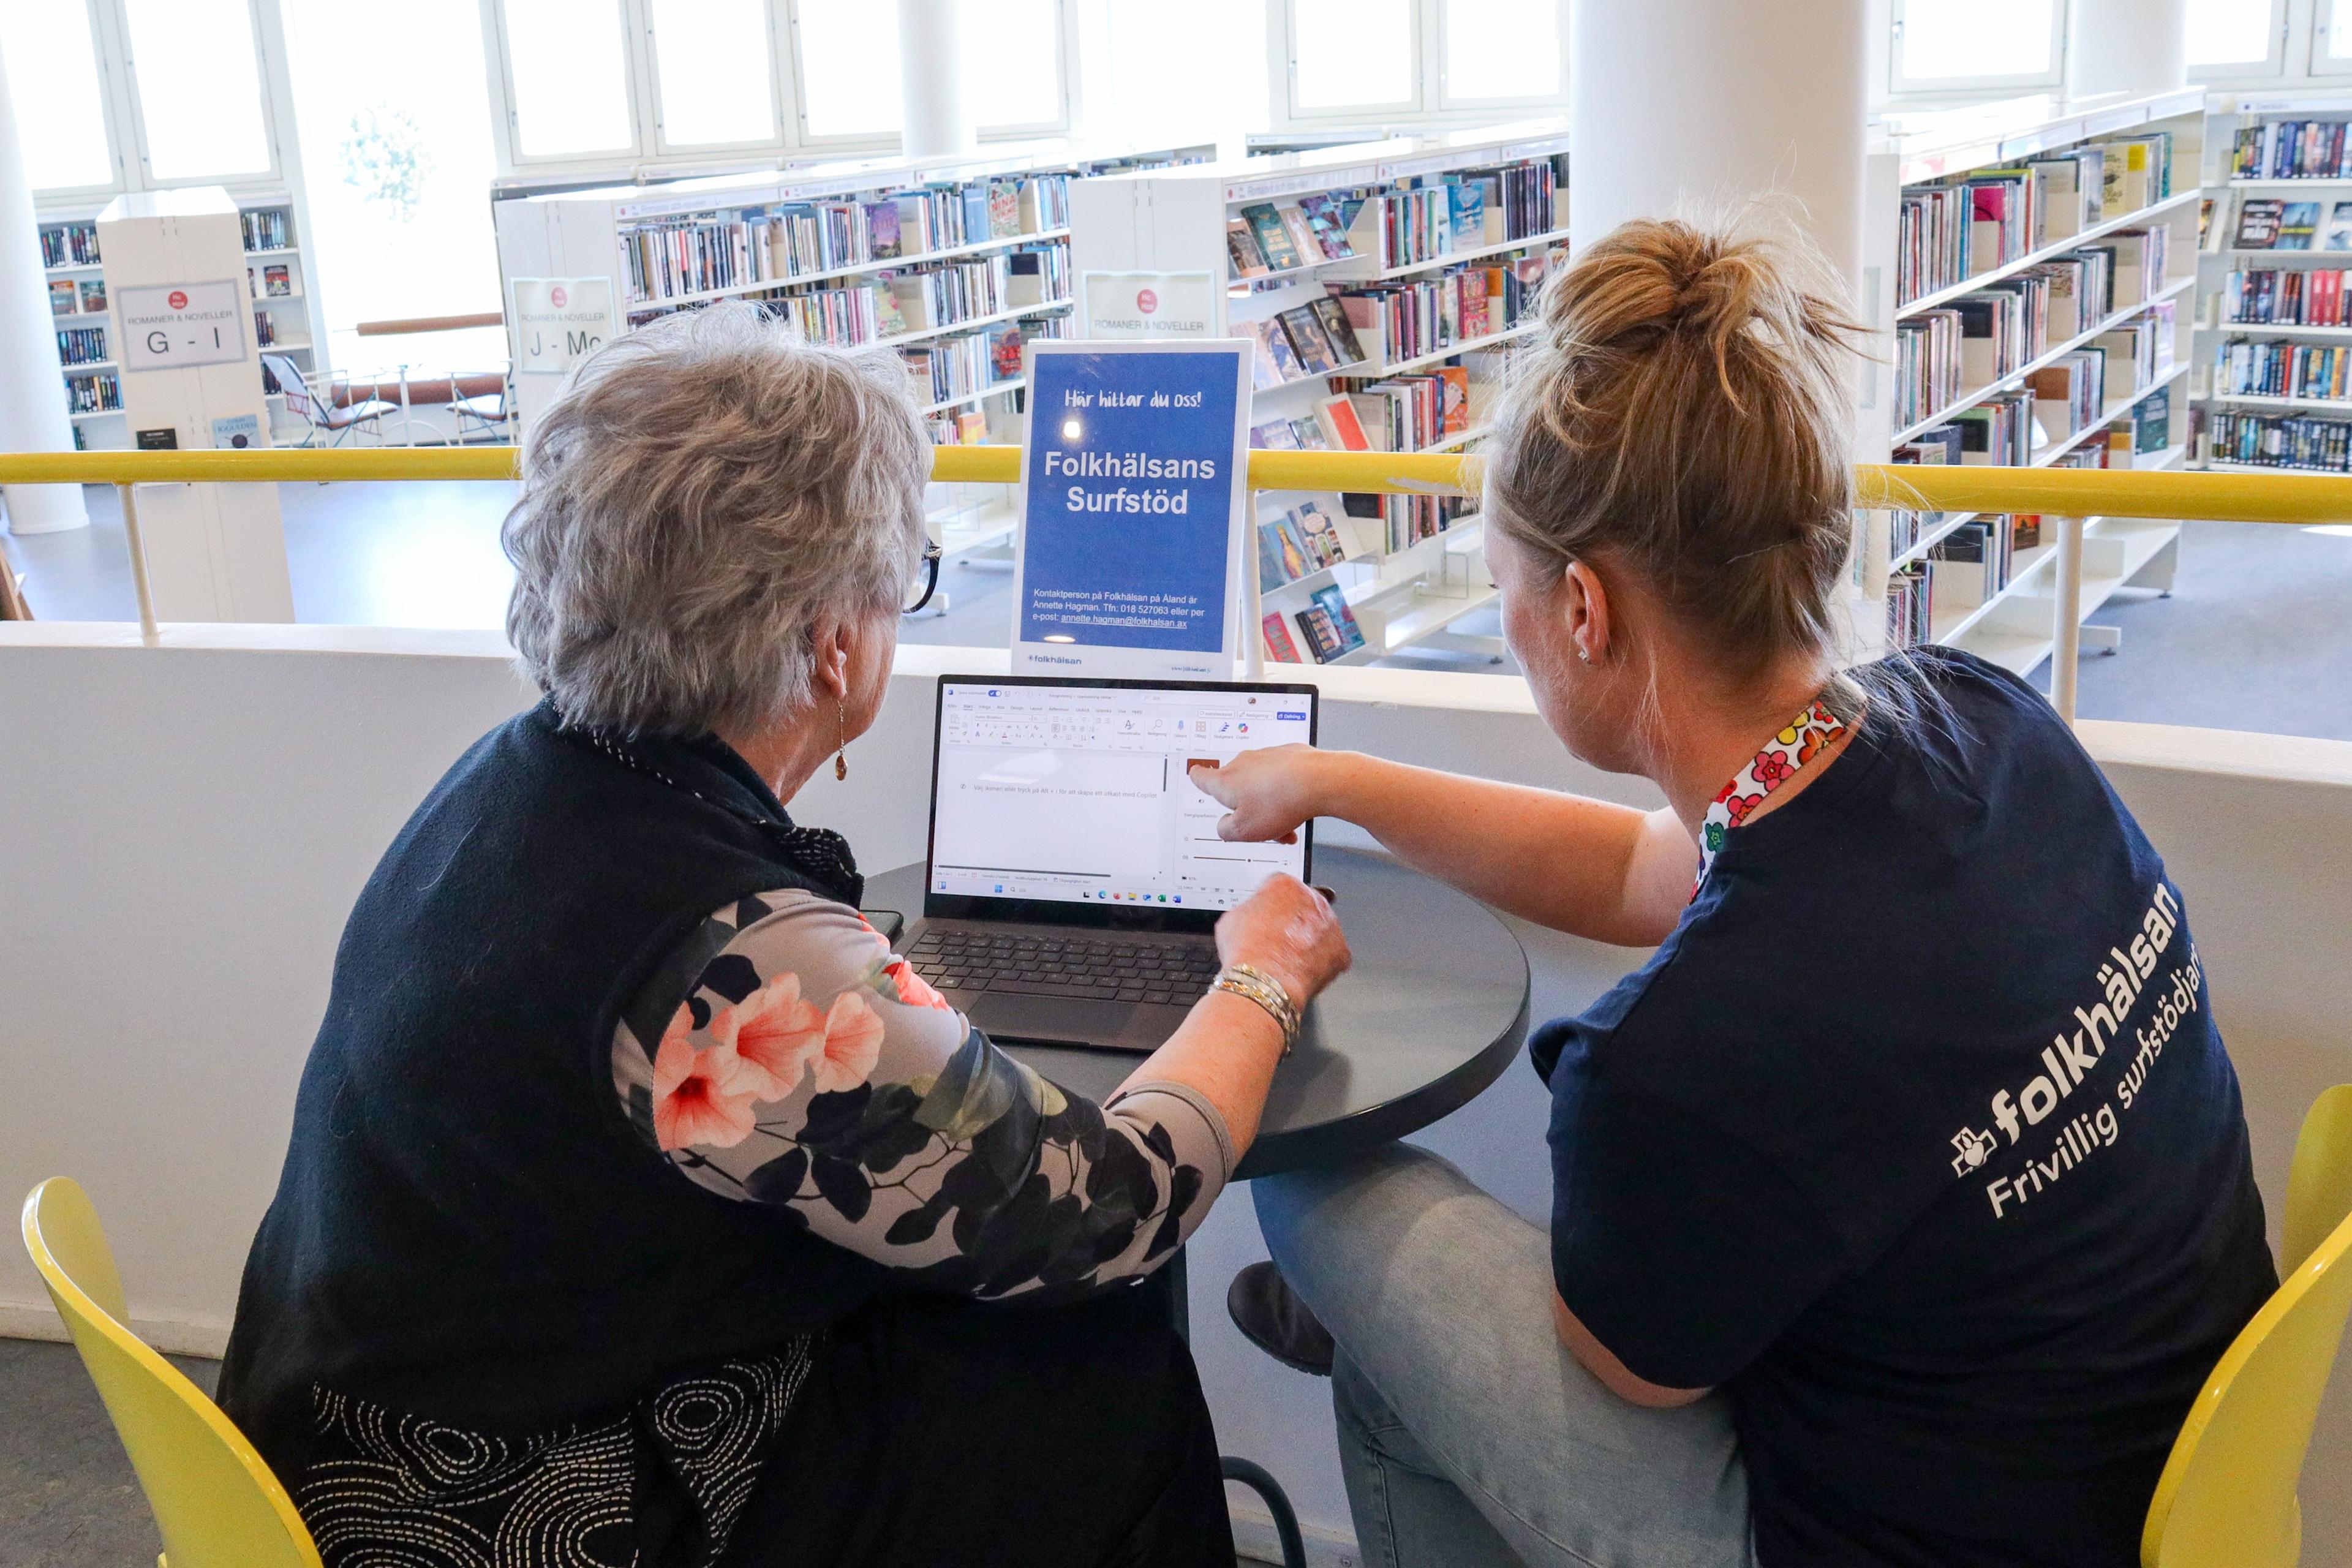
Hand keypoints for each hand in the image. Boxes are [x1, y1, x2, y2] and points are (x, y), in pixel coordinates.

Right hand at [1189, 745, 1336, 845]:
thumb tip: (1225, 825)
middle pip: (1238, 789)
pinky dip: (1286, 791)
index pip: (1201, 777)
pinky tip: (1298, 805)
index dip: (1198, 780)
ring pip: (1262, 785)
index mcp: (1225, 781)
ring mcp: (1265, 757)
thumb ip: (1225, 830)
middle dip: (1248, 809)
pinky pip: (1281, 776)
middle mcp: (1242, 764)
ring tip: (1288, 823)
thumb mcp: (1243, 831)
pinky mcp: (1287, 755)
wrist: (1318, 780)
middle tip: (1263, 828)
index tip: (1196, 777)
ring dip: (1271, 804)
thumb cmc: (1279, 802)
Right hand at [1215, 874, 1350, 1007]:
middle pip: (1304, 905)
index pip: (1280, 886)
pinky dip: (1320, 961)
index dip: (1270, 904)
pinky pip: (1332, 954)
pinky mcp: (1341, 951)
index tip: (1266, 915)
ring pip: (1320, 928)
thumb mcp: (1231, 919)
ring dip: (1308, 939)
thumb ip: (1249, 910)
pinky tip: (1302, 968)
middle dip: (1293, 920)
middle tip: (1277, 937)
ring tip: (1288, 957)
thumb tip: (1252, 918)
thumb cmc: (1247, 952)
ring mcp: (1331, 925)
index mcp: (1285, 884)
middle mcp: (1313, 899)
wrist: (1264, 982)